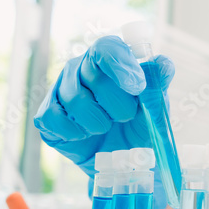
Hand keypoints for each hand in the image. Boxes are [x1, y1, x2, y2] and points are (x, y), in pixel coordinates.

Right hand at [34, 36, 174, 202]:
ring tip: (106, 127)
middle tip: (126, 117)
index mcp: (107, 58)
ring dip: (99, 122)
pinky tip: (85, 134)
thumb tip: (162, 65)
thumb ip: (158, 83)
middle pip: (94, 76)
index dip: (121, 66)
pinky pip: (55, 119)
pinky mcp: (47, 114)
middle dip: (118, 105)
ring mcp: (61, 89)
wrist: (122, 160)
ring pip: (76, 100)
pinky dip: (75, 132)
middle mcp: (80, 67)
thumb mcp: (155, 105)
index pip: (106, 48)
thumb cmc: (138, 125)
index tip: (137, 87)